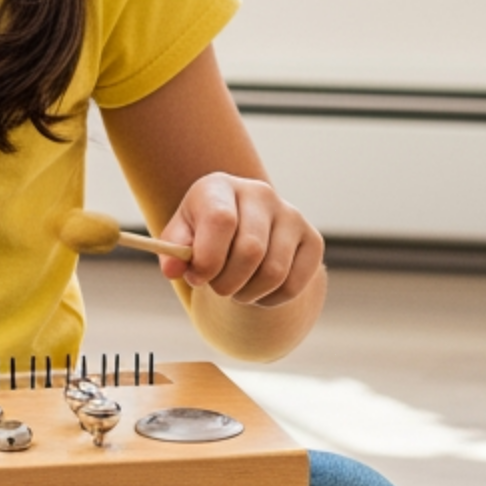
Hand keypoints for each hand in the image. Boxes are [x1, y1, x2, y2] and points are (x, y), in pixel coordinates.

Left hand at [155, 172, 323, 309]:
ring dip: (248, 294)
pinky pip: (293, 285)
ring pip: (274, 272)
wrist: (240, 234)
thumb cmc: (203, 236)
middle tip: (216, 288)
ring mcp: (291, 215)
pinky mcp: (312, 240)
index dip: (208, 259)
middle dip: (226, 283)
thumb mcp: (181, 239)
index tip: (197, 278)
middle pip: (250, 251)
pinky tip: (257, 289)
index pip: (221, 220)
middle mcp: (260, 193)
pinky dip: (270, 299)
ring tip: (235, 288)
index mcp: (220, 186)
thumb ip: (172, 252)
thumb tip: (173, 269)